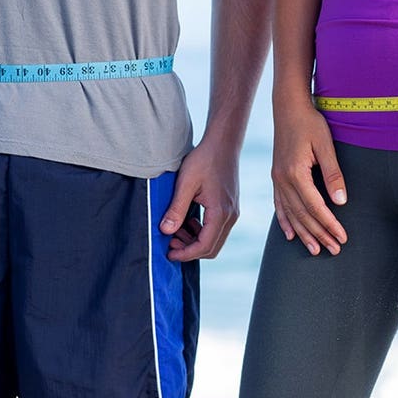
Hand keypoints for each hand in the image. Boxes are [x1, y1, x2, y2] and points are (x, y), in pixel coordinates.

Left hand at [160, 137, 240, 261]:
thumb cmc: (205, 159)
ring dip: (194, 241)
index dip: (185, 254)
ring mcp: (232, 212)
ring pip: (215, 240)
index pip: (204, 246)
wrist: (223, 143)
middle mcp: (230, 216)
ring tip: (175, 231)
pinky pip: (217, 229)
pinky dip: (201, 231)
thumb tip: (165, 231)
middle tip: (169, 243)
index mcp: (220, 213)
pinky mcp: (230, 207)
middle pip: (211, 248)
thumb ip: (176, 209)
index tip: (168, 253)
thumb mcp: (185, 183)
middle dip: (189, 250)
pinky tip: (187, 221)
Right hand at [270, 102, 347, 255]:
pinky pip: (279, 205)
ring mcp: (277, 179)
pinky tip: (290, 235)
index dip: (330, 224)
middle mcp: (283, 180)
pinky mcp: (276, 176)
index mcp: (296, 173)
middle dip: (319, 234)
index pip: (316, 207)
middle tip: (335, 250)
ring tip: (315, 250)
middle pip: (303, 215)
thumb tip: (341, 202)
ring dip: (303, 234)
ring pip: (290, 214)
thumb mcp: (326, 145)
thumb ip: (333, 174)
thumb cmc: (310, 123)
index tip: (342, 237)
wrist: (288, 107)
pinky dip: (285, 221)